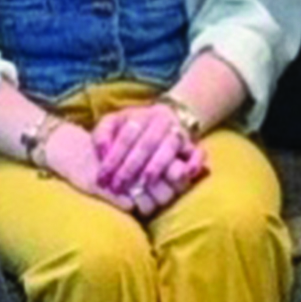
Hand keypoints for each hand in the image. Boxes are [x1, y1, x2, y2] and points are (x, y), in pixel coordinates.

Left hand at [85, 97, 208, 213]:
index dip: (113, 157)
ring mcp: (179, 133)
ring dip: (157, 165)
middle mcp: (161, 123)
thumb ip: (103, 134)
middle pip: (146, 143)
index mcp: (140, 116)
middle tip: (118, 186)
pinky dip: (195, 162)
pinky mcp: (193, 145)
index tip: (102, 178)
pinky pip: (199, 152)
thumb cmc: (135, 126)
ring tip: (145, 182)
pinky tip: (188, 174)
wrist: (171, 115)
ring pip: (169, 147)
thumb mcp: (115, 122)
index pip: (126, 136)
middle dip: (131, 166)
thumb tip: (101, 151)